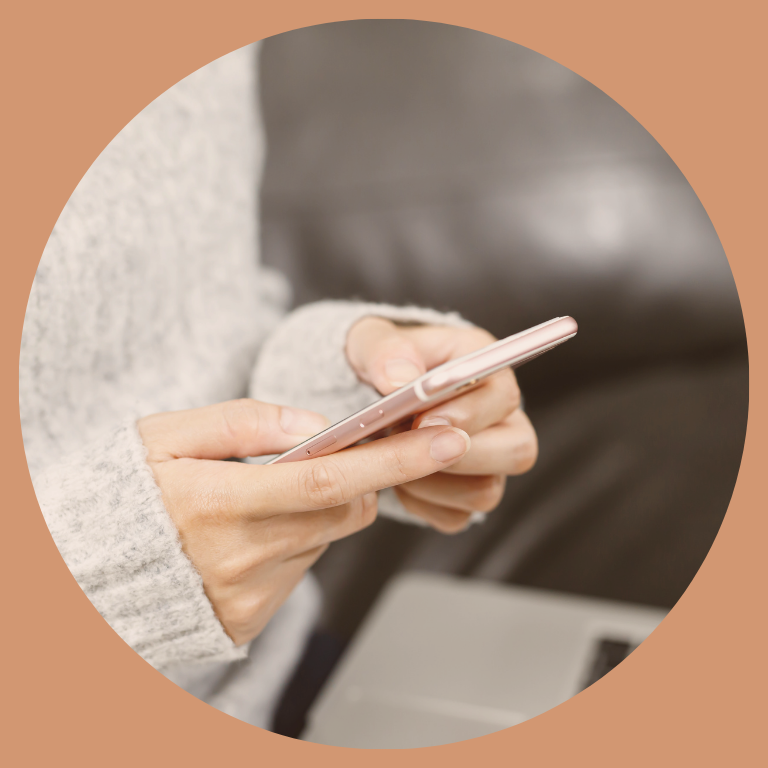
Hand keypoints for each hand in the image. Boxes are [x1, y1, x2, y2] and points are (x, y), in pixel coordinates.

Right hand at [138, 399, 469, 644]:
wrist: (91, 571)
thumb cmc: (127, 491)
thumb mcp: (167, 435)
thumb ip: (243, 423)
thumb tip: (316, 425)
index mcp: (217, 502)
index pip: (329, 480)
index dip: (394, 458)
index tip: (447, 439)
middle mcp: (238, 557)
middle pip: (343, 511)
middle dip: (364, 478)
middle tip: (345, 452)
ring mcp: (247, 595)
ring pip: (326, 537)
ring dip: (323, 508)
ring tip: (270, 493)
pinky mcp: (251, 618)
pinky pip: (303, 567)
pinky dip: (299, 539)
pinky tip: (257, 529)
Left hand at [346, 317, 537, 532]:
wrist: (369, 396)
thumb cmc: (380, 361)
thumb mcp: (373, 341)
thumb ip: (385, 351)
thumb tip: (399, 381)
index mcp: (488, 369)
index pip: (505, 395)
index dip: (469, 413)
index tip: (424, 421)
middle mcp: (502, 418)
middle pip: (517, 451)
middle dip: (458, 456)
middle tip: (404, 445)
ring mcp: (491, 461)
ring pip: (486, 492)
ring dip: (433, 482)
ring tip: (394, 456)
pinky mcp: (468, 494)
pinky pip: (456, 516)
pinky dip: (422, 504)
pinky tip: (396, 478)